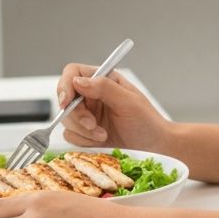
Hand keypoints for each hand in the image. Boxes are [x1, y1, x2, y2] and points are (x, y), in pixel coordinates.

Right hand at [56, 65, 170, 151]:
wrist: (154, 144)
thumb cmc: (147, 120)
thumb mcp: (128, 101)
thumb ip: (104, 88)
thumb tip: (78, 81)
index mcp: (102, 79)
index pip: (73, 73)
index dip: (65, 85)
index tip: (66, 102)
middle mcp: (91, 94)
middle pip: (65, 99)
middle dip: (77, 115)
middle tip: (93, 125)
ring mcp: (87, 113)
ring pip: (66, 119)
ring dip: (83, 131)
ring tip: (103, 134)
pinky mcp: (85, 131)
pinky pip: (71, 135)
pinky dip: (84, 140)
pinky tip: (101, 140)